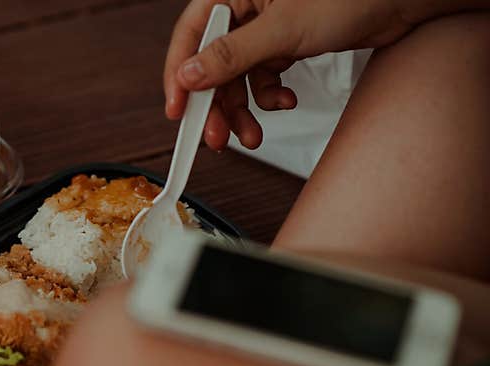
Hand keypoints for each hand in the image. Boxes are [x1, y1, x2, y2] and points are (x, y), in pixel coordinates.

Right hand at [164, 0, 443, 149]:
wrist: (402, 3)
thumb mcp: (283, 29)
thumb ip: (232, 55)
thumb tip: (189, 76)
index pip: (190, 36)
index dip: (180, 75)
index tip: (178, 110)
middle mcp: (245, 7)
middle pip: (212, 65)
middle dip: (217, 105)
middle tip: (216, 137)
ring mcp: (264, 28)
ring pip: (237, 79)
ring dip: (244, 111)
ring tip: (252, 135)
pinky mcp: (283, 45)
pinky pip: (262, 79)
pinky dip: (270, 98)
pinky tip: (286, 102)